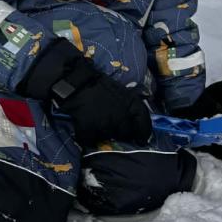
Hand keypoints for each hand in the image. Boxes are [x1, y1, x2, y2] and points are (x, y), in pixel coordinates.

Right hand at [22, 40, 151, 147]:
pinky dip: (87, 137)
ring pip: (109, 136)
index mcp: (131, 104)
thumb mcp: (121, 91)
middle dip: (120, 132)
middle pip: (126, 133)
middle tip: (111, 125)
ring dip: (103, 133)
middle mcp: (122, 116)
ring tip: (97, 122)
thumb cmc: (99, 85)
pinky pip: (90, 139)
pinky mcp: (89, 127)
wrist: (76, 81)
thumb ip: (130, 106)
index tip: (141, 139)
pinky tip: (86, 129)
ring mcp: (106, 122)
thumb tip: (137, 124)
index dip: (143, 132)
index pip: (144, 123)